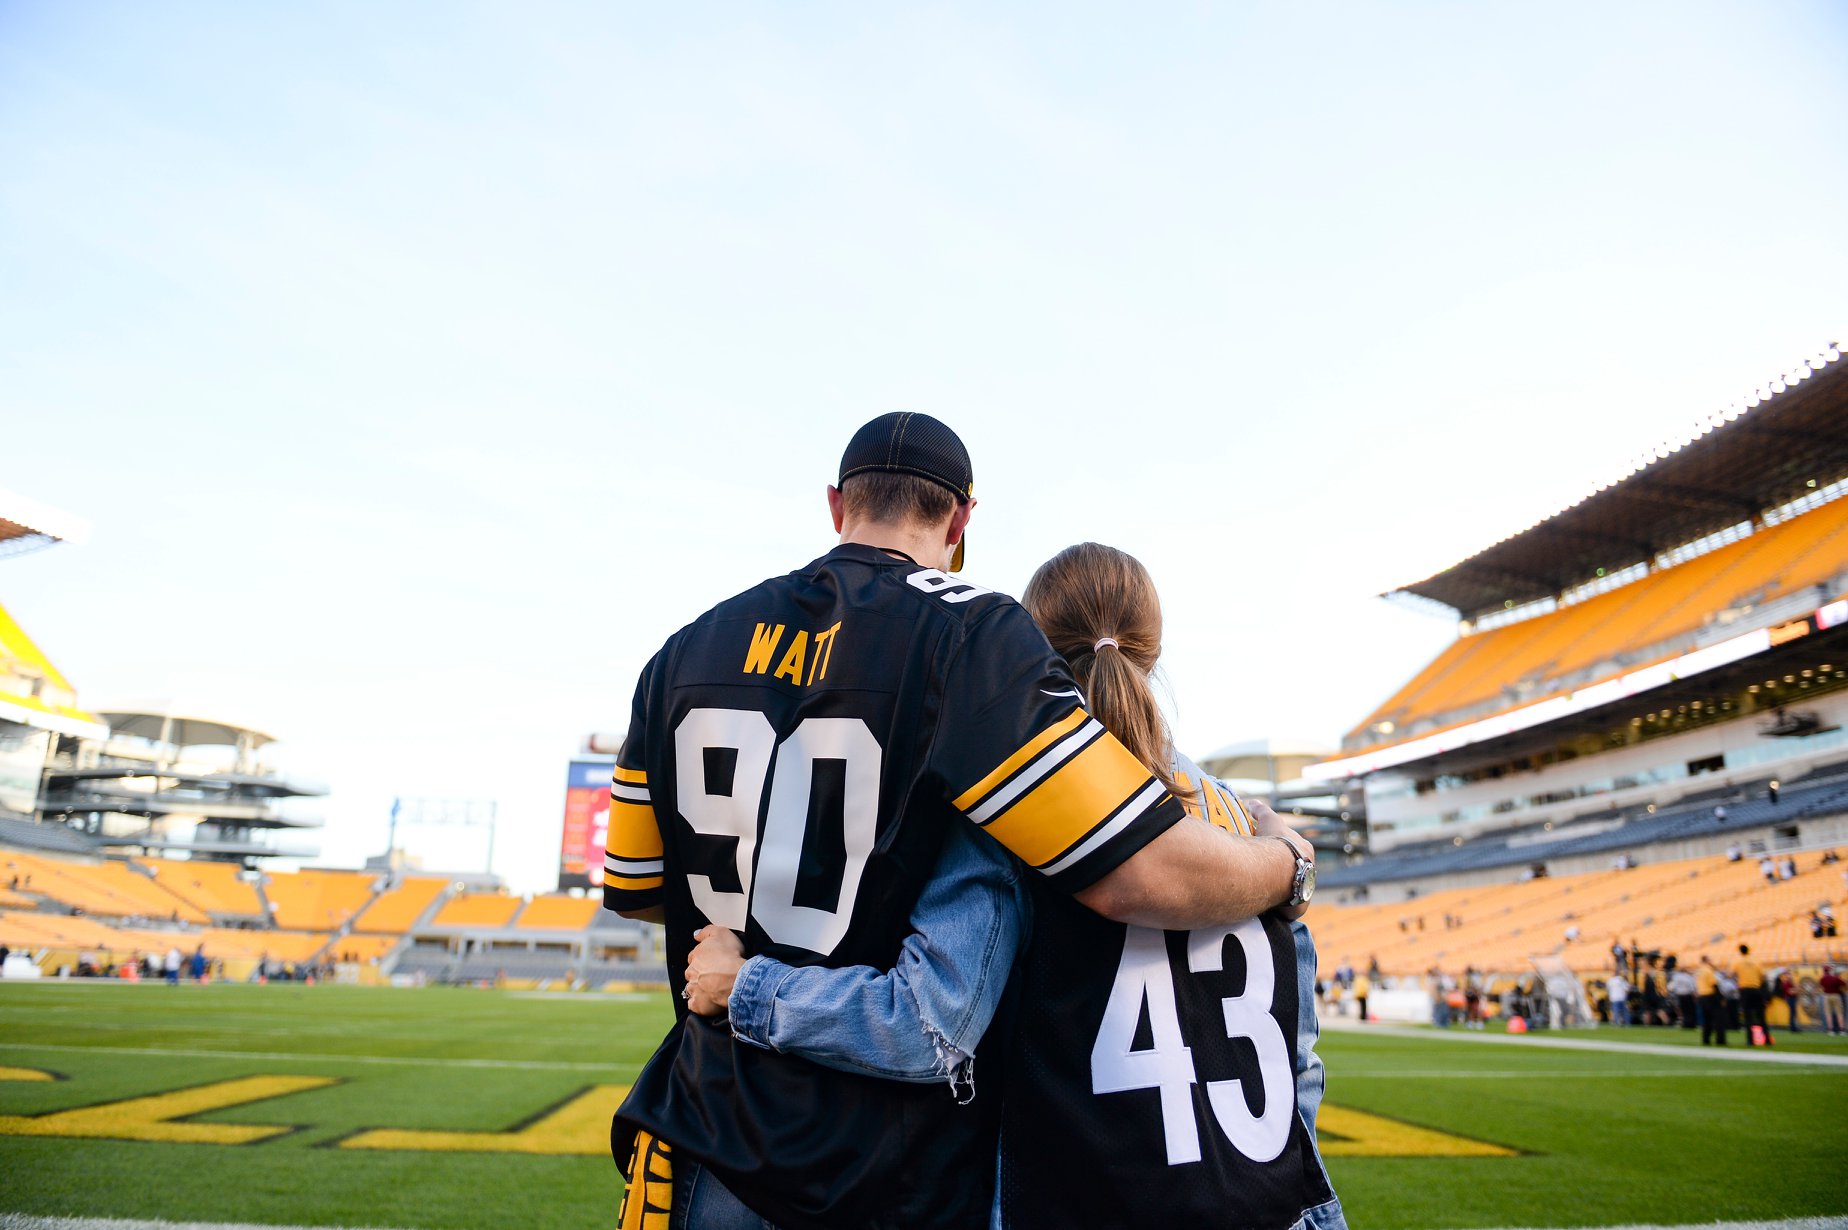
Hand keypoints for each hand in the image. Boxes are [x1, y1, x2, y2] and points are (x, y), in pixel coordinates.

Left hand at [683, 925, 744, 1017]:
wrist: (737, 979)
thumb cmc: (731, 956)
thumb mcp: (721, 932)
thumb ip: (706, 931)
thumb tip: (697, 934)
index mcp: (696, 956)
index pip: (694, 956)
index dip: (704, 958)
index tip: (713, 960)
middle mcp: (691, 972)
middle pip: (692, 972)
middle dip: (700, 973)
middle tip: (715, 974)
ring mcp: (693, 989)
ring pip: (692, 988)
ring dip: (699, 988)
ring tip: (714, 988)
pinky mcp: (698, 1005)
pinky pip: (694, 1005)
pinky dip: (699, 1003)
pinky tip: (708, 1000)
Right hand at [1245, 798, 1312, 919]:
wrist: (1277, 867)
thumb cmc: (1275, 842)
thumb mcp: (1268, 820)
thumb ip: (1260, 810)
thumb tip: (1251, 802)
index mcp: (1306, 850)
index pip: (1297, 850)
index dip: (1284, 852)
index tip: (1271, 854)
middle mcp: (1310, 869)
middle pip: (1296, 872)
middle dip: (1284, 875)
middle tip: (1266, 875)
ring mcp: (1305, 889)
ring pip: (1294, 892)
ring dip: (1282, 893)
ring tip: (1264, 893)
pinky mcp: (1298, 906)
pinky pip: (1289, 910)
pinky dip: (1280, 910)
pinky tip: (1269, 909)